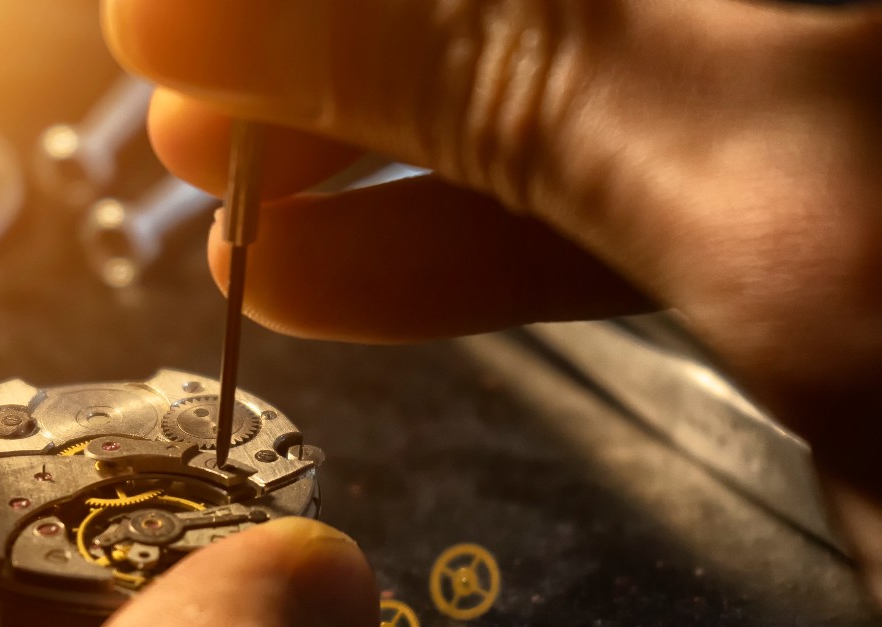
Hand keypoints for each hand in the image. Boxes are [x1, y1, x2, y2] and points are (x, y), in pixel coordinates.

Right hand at [102, 0, 881, 595]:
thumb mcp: (718, 163)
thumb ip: (469, 66)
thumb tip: (199, 7)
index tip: (167, 21)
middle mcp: (771, 20)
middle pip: (501, 13)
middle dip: (318, 60)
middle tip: (182, 108)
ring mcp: (774, 123)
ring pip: (529, 106)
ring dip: (354, 168)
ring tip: (221, 217)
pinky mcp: (769, 229)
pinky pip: (573, 214)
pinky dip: (436, 256)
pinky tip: (312, 285)